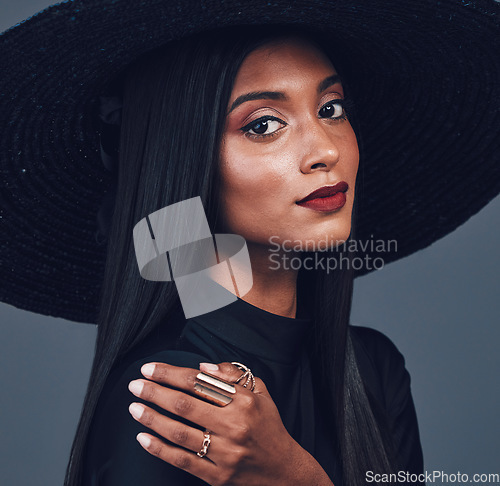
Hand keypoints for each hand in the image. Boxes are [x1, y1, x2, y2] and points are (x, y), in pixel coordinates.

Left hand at [128, 362, 332, 485]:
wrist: (284, 472)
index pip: (199, 383)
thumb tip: (203, 367)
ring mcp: (224, 454)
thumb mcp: (261, 393)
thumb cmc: (269, 427)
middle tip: (135, 384)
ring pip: (179, 433)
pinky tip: (143, 438)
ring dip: (152, 419)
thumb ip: (234, 376)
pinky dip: (159, 449)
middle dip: (155, 392)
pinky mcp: (217, 476)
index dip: (171, 374)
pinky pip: (182, 461)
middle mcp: (234, 427)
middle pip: (185, 405)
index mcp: (244, 402)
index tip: (150, 368)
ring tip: (134, 407)